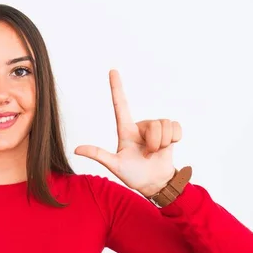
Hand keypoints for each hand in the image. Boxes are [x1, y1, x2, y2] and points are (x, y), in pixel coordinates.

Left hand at [74, 69, 181, 196]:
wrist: (154, 182)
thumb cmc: (133, 174)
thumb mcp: (114, 165)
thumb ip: (97, 155)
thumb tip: (76, 149)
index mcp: (125, 130)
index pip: (120, 105)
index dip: (116, 87)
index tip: (112, 70)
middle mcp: (140, 125)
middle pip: (153, 124)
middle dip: (154, 143)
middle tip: (148, 154)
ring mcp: (155, 127)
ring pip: (164, 126)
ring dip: (163, 143)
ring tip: (156, 152)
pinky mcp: (170, 130)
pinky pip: (176, 127)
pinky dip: (174, 140)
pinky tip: (168, 147)